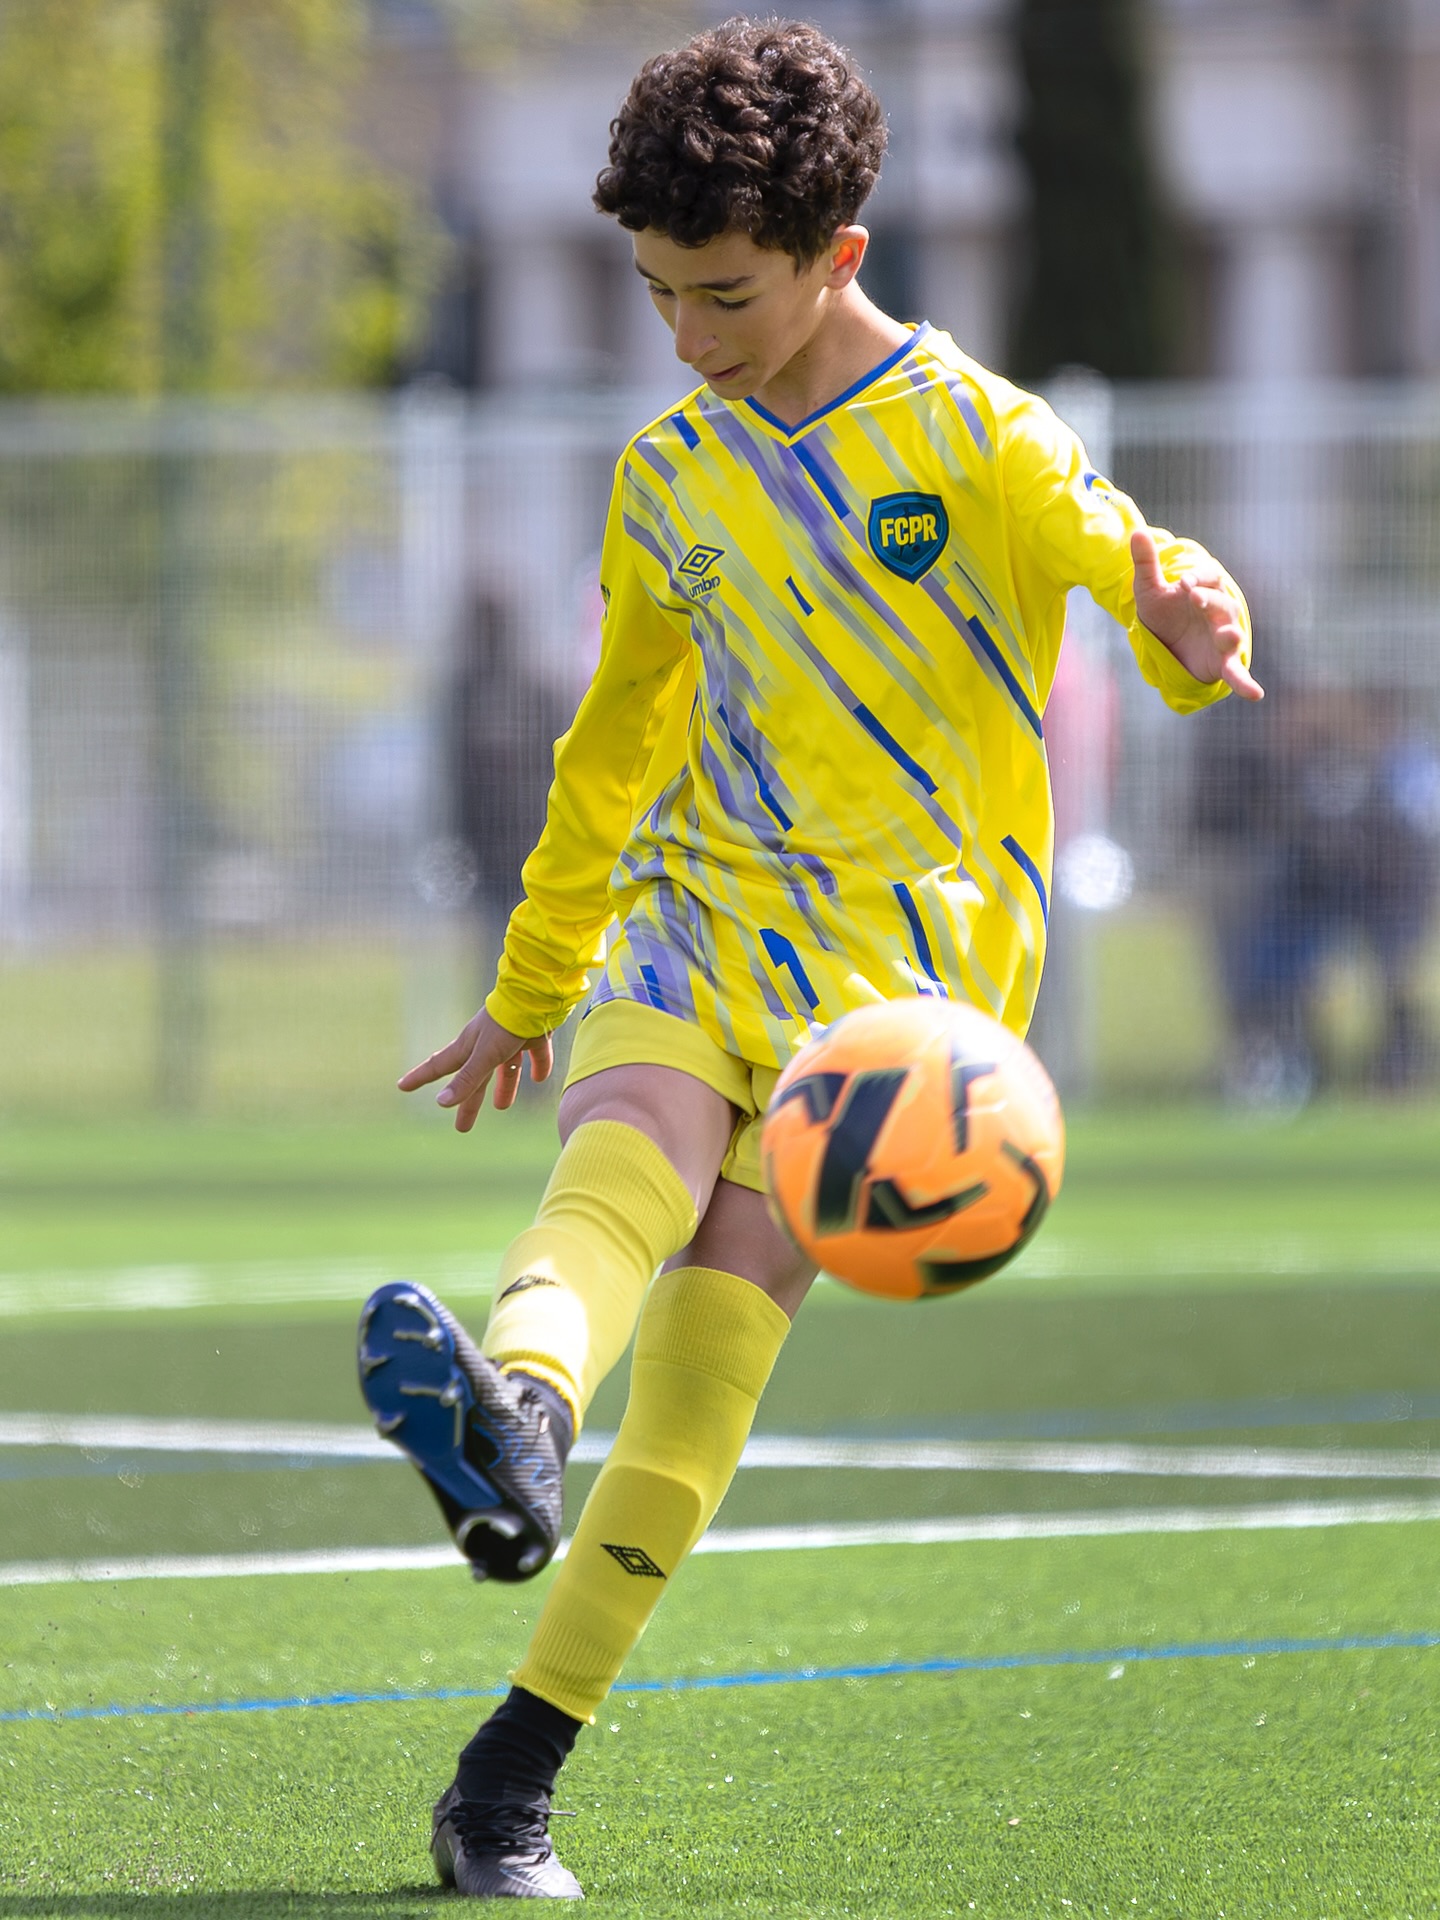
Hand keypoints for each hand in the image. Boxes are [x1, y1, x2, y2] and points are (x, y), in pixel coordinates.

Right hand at [398, 1007, 552, 1131]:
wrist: (537, 996)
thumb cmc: (506, 1025)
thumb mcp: (484, 1055)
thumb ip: (466, 1079)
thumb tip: (441, 1102)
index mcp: (468, 1046)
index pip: (438, 1066)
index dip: (420, 1077)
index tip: (402, 1086)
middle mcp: (486, 1044)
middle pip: (474, 1078)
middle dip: (468, 1102)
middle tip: (462, 1128)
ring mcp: (510, 1039)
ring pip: (505, 1068)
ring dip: (504, 1087)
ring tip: (502, 1106)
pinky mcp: (533, 1035)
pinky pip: (534, 1054)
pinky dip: (536, 1065)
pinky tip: (539, 1077)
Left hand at [1130, 529, 1263, 701]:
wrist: (1168, 642)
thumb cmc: (1163, 611)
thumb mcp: (1149, 590)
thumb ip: (1146, 563)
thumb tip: (1136, 531)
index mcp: (1206, 588)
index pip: (1209, 577)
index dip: (1198, 578)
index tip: (1182, 582)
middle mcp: (1220, 611)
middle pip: (1222, 603)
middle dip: (1210, 600)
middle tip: (1194, 597)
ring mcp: (1224, 636)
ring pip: (1231, 633)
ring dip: (1230, 634)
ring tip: (1228, 636)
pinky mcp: (1223, 661)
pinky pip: (1236, 672)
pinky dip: (1245, 682)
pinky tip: (1255, 694)